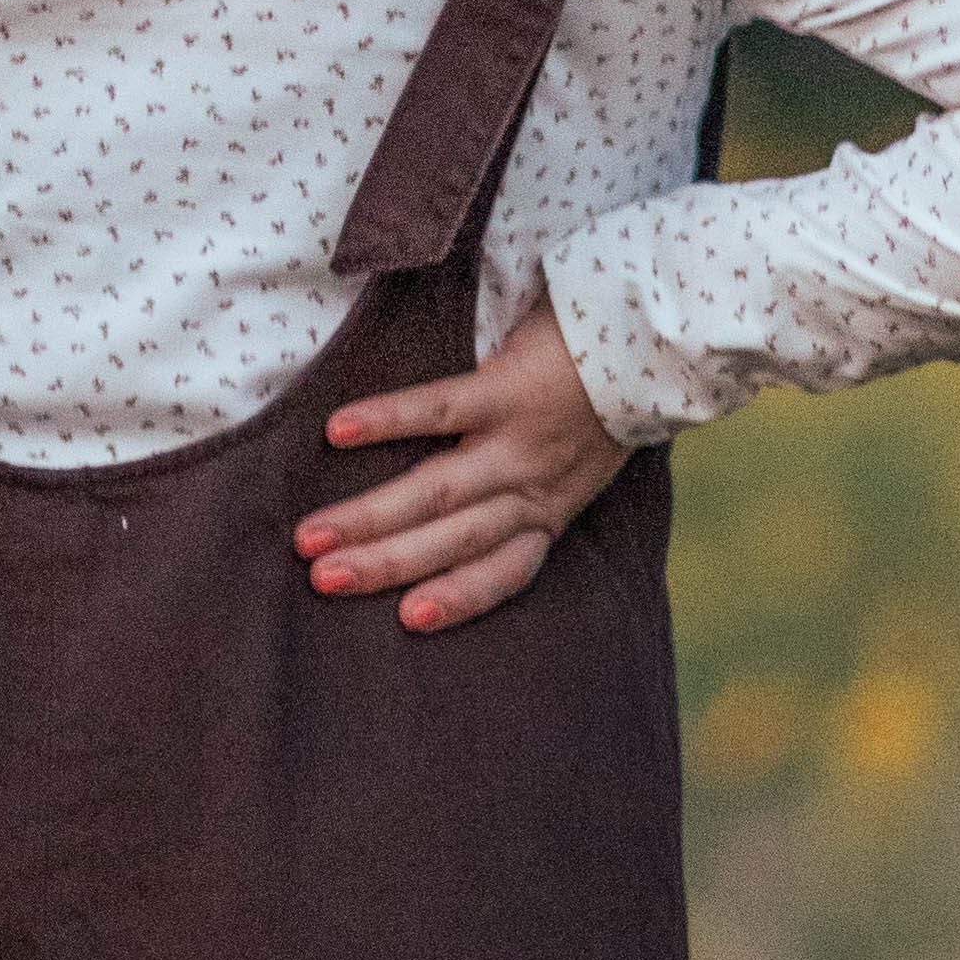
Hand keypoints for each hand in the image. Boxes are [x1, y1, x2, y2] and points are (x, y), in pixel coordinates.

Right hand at [293, 293, 632, 630]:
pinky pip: (440, 407)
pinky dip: (388, 420)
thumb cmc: (600, 403)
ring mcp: (520, 441)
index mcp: (548, 512)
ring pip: (438, 491)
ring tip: (310, 537)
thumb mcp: (575, 467)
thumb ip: (524, 493)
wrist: (648, 338)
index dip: (458, 599)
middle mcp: (533, 487)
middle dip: (384, 566)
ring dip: (371, 517)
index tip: (407, 621)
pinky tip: (338, 431)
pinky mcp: (508, 387)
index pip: (502, 572)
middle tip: (321, 581)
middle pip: (453, 539)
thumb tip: (448, 521)